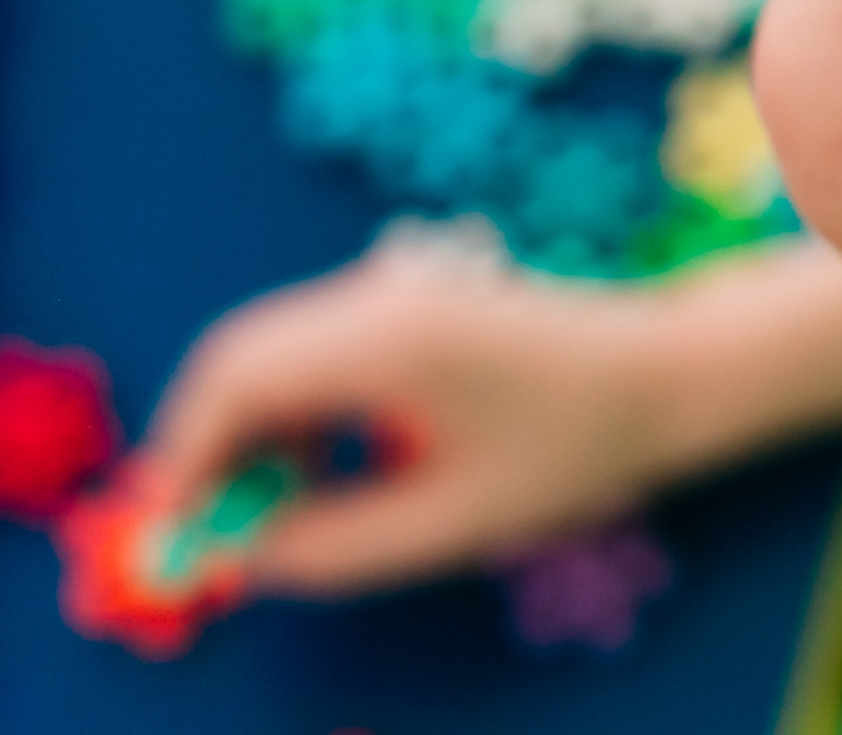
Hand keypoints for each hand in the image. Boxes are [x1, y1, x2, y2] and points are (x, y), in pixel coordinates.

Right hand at [140, 229, 674, 597]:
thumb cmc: (576, 447)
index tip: (175, 533)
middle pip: (241, 355)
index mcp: (385, 338)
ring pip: (274, 349)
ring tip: (283, 512)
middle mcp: (375, 294)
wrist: (666, 372)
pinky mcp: (407, 299)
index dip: (185, 457)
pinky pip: (317, 345)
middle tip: (216, 533)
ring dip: (254, 428)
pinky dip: (297, 406)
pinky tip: (330, 467)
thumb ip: (336, 545)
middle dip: (209, 445)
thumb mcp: (451, 520)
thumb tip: (246, 556)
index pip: (235, 378)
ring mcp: (391, 286)